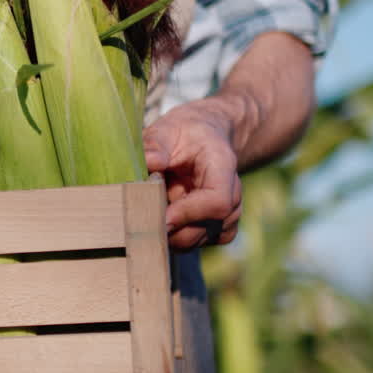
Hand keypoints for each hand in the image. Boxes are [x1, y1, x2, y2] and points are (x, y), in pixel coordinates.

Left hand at [142, 98, 242, 251]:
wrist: (203, 138)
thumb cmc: (183, 133)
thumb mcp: (167, 129)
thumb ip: (156, 144)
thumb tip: (150, 162)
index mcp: (223, 167)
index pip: (217, 202)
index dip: (187, 214)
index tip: (159, 214)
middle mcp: (233, 194)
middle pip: (205, 228)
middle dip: (168, 228)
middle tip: (139, 214)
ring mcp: (228, 214)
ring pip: (196, 241)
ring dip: (168, 232)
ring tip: (150, 208)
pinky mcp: (218, 227)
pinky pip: (197, 243)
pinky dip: (176, 237)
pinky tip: (163, 217)